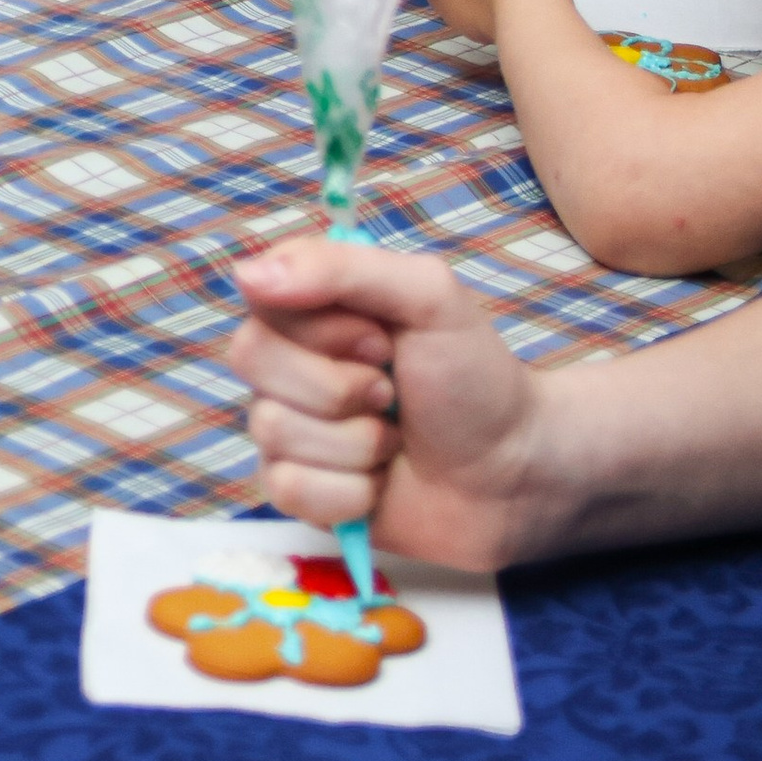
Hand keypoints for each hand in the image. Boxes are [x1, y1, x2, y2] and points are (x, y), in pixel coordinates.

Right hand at [230, 234, 550, 570]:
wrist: (515, 474)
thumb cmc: (476, 377)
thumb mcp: (428, 296)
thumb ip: (341, 268)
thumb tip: (246, 273)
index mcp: (314, 310)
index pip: (262, 302)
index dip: (322, 329)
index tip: (383, 340)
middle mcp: (291, 364)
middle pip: (252, 361)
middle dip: (339, 387)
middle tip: (392, 393)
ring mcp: (291, 430)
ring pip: (272, 431)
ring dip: (354, 442)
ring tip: (396, 441)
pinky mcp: (301, 492)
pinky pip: (287, 490)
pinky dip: (349, 492)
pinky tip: (381, 482)